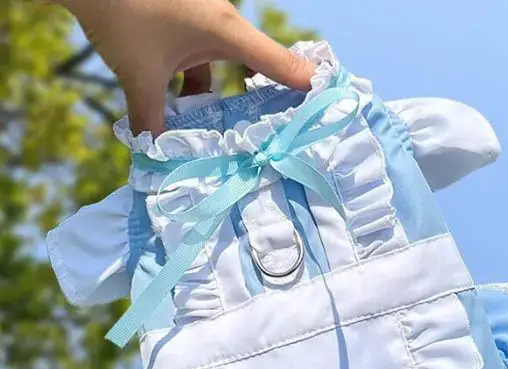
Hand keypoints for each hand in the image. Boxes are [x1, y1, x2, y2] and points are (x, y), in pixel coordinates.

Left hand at [57, 0, 314, 134]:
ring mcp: (201, 21)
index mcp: (224, 30)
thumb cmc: (121, 11)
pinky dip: (196, 82)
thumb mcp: (138, 74)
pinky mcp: (182, 21)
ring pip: (226, 64)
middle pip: (257, 63)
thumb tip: (156, 158)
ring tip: (224, 131)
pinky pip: (201, 57)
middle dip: (266, 96)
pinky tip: (182, 108)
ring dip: (223, 95)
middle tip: (278, 127)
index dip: (304, 83)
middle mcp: (220, 24)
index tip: (328, 103)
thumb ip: (150, 119)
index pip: (277, 62)